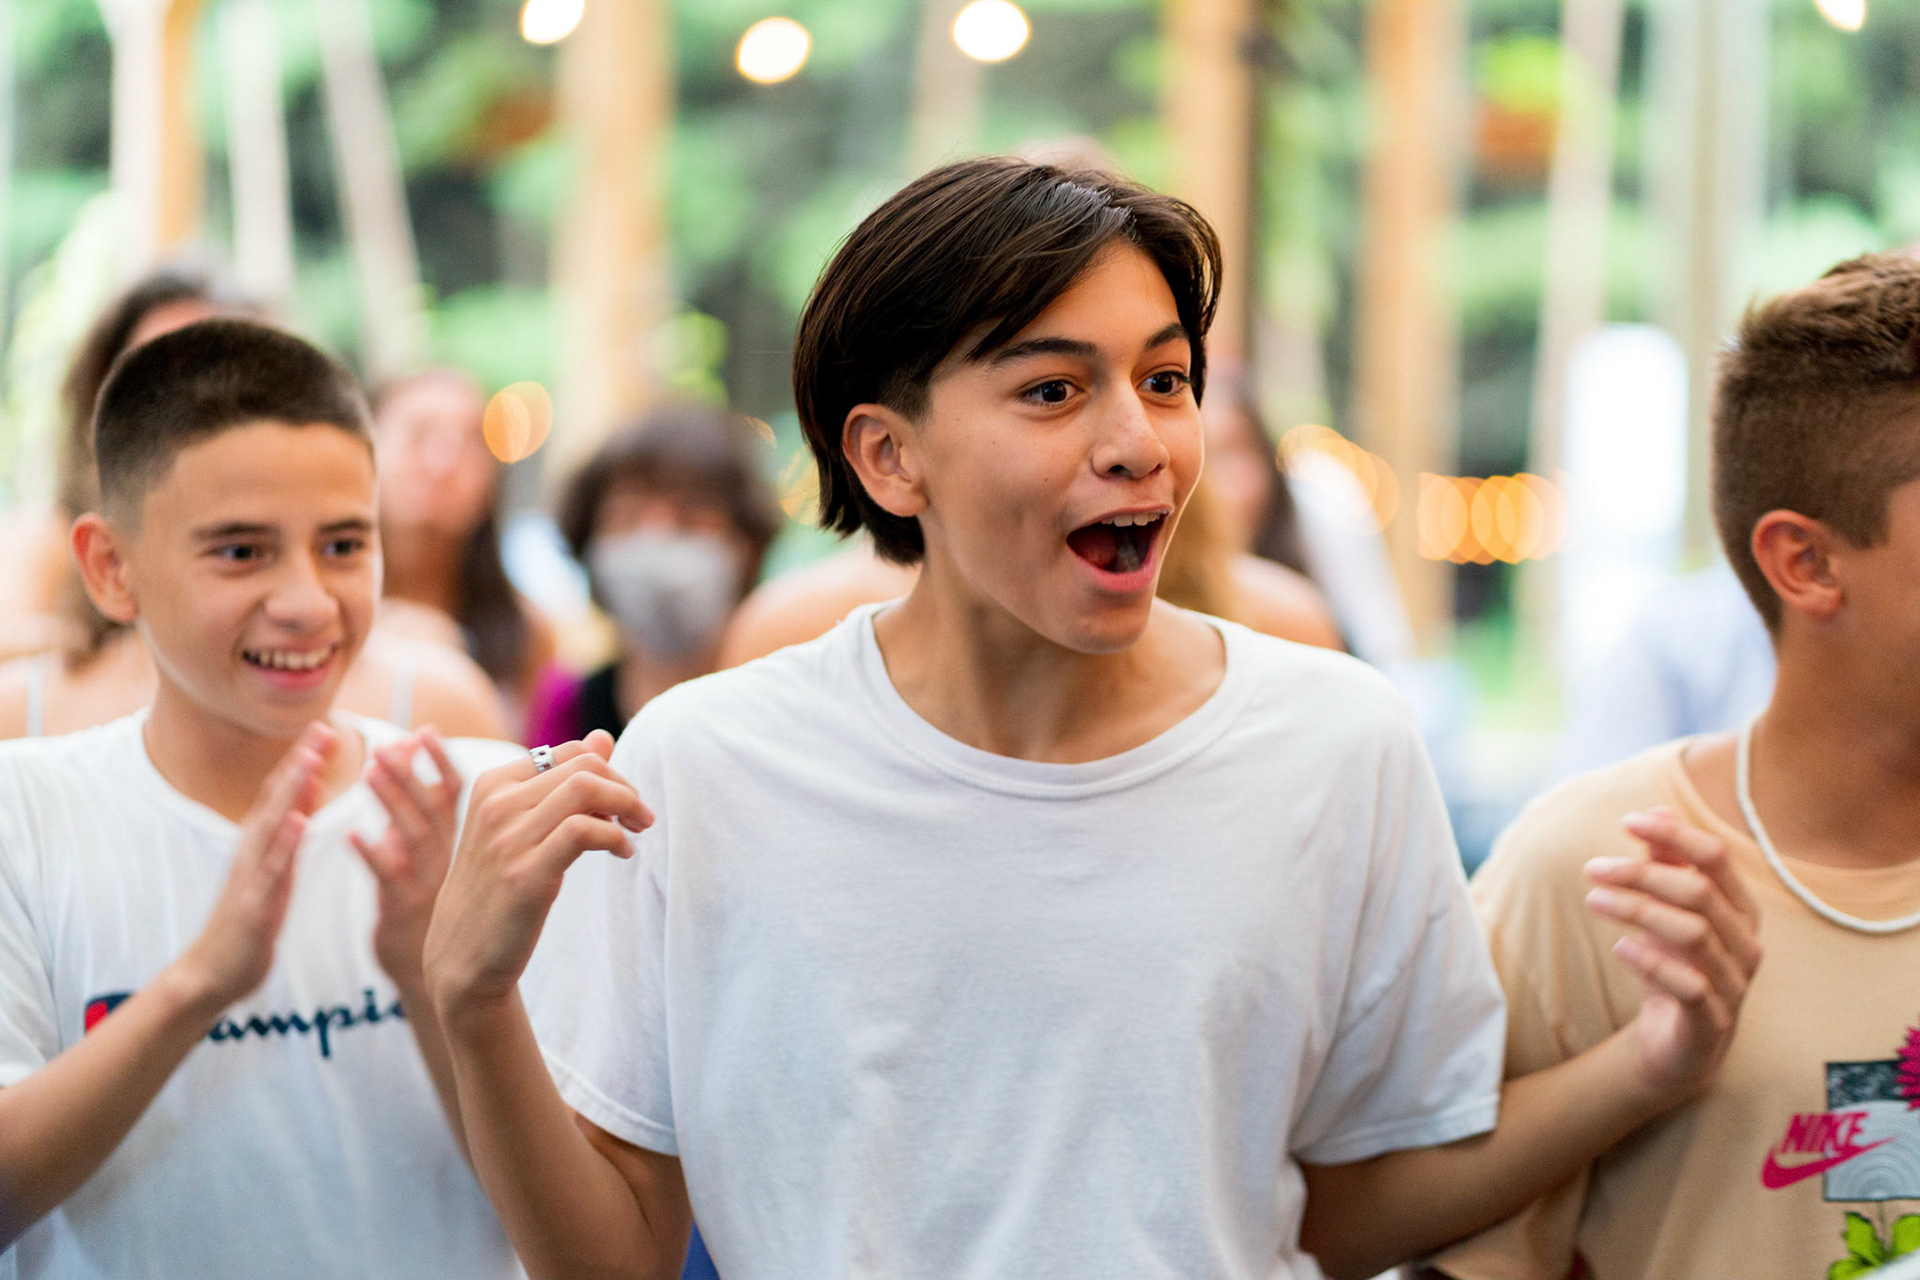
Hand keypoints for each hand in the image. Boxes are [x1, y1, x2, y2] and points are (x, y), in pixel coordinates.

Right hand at [172, 723, 335, 1009]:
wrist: (216, 971)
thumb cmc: (250, 919)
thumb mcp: (275, 870)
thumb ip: (290, 832)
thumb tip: (306, 794)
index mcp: (262, 845)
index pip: (283, 794)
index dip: (303, 760)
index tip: (325, 727)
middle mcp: (253, 852)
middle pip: (276, 798)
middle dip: (299, 762)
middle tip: (322, 728)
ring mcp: (250, 875)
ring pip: (272, 825)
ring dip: (292, 791)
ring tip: (311, 761)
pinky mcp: (253, 903)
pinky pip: (271, 868)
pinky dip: (285, 842)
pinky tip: (301, 822)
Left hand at [351, 729, 462, 989]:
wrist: (437, 979)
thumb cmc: (434, 916)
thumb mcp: (435, 864)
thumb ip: (424, 824)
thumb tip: (415, 780)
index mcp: (455, 846)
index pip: (453, 794)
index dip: (439, 761)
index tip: (424, 731)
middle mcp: (447, 859)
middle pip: (433, 805)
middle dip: (410, 770)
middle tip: (389, 741)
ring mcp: (428, 884)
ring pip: (412, 833)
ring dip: (391, 800)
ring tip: (369, 770)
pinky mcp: (403, 911)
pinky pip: (389, 878)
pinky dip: (371, 854)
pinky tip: (351, 836)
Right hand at [423, 731, 651, 1026]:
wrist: (463, 955)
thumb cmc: (499, 886)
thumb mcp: (521, 825)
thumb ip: (560, 781)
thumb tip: (604, 737)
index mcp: (492, 784)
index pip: (570, 752)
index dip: (608, 771)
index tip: (621, 801)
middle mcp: (495, 804)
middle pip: (584, 767)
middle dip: (624, 787)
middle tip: (639, 817)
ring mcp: (507, 839)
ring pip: (586, 789)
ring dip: (627, 806)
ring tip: (635, 832)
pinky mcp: (525, 875)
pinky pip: (585, 831)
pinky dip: (616, 837)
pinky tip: (622, 854)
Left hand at [1584, 807, 1762, 1103]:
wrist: (1679, 1046)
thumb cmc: (1677, 967)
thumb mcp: (1668, 913)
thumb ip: (1667, 865)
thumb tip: (1655, 813)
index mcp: (1741, 911)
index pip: (1717, 858)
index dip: (1675, 833)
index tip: (1628, 820)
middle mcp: (1746, 944)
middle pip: (1699, 893)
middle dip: (1642, 873)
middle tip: (1593, 868)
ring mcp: (1735, 984)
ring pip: (1694, 934)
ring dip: (1638, 910)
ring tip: (1594, 899)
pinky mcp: (1713, 1020)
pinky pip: (1690, 986)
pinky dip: (1652, 962)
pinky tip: (1620, 948)